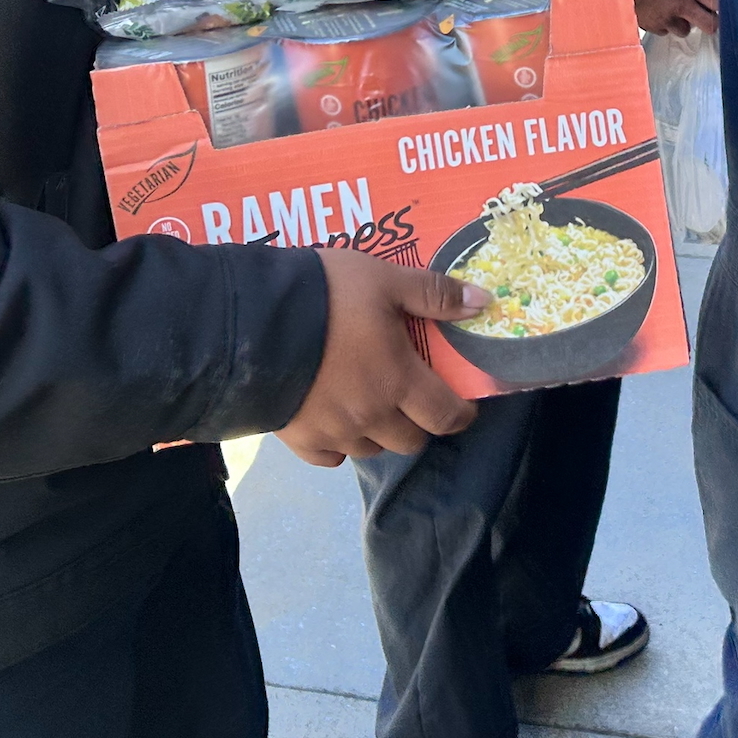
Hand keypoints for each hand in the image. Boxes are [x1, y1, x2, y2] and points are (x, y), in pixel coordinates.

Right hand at [276, 251, 485, 465]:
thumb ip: (434, 294)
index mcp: (399, 380)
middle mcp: (372, 416)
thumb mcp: (385, 279)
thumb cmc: (327, 295)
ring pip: (371, 450)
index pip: (446, 415)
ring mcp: (334, 432)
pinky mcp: (299, 440)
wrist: (253, 321)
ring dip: (378, 432)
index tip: (461, 406)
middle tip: (410, 398)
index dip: (460, 415)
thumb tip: (484, 303)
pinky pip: (329, 458)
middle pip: (410, 441)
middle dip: (418, 423)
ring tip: (369, 404)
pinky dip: (338, 445)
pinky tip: (333, 421)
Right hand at [629, 0, 717, 36]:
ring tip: (679, 14)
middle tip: (706, 15)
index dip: (720, 4)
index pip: (716, 1)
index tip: (717, 3)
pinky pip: (664, 31)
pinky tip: (660, 16)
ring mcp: (666, 17)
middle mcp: (682, 3)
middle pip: (709, 24)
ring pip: (685, 30)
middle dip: (710, 21)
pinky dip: (665, 26)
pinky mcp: (652, 25)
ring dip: (685, 23)